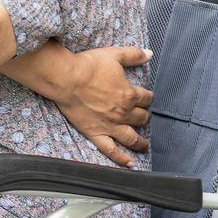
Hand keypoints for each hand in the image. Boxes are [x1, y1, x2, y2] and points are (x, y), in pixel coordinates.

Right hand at [56, 46, 153, 166]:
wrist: (67, 78)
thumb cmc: (89, 65)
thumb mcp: (115, 55)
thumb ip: (134, 55)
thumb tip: (149, 53)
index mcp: (130, 94)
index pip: (147, 98)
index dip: (147, 97)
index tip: (145, 97)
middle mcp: (124, 113)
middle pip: (142, 118)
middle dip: (145, 117)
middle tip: (144, 118)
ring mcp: (111, 125)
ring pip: (132, 138)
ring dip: (141, 142)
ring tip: (145, 146)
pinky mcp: (96, 133)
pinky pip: (112, 150)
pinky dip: (122, 159)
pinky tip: (130, 164)